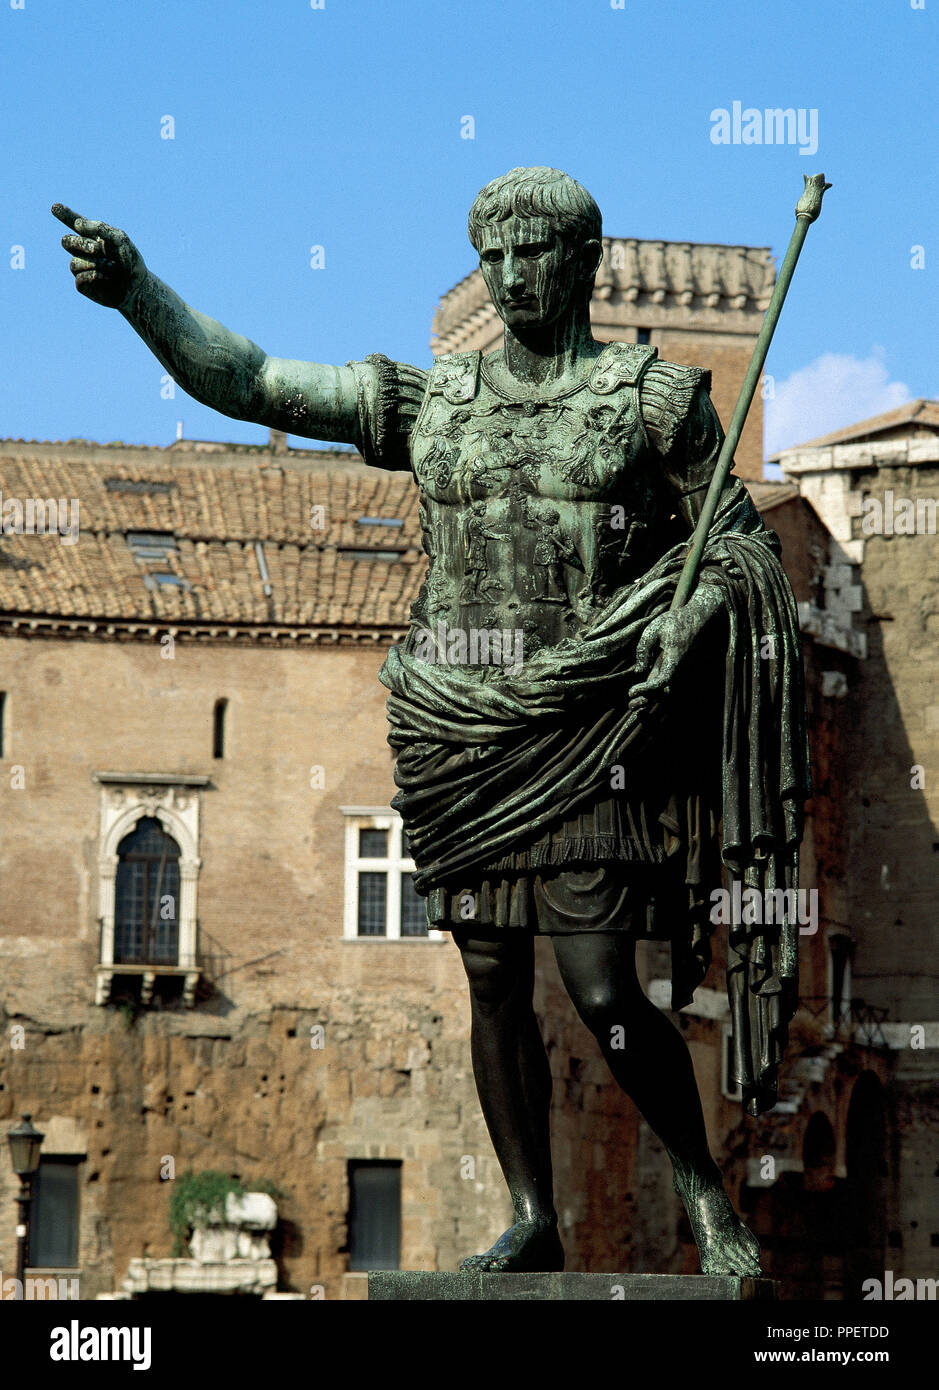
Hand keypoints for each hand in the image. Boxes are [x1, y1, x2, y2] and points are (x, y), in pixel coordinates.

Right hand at [52, 203, 146, 309]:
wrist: (137, 287)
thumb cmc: (130, 261)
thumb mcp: (119, 239)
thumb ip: (100, 228)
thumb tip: (78, 225)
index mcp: (92, 237)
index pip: (74, 224)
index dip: (65, 215)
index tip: (55, 207)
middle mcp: (83, 251)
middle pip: (66, 241)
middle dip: (81, 244)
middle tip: (97, 249)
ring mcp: (82, 268)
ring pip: (74, 263)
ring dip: (95, 263)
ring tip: (112, 267)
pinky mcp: (83, 284)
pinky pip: (79, 278)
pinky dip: (93, 275)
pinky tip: (106, 277)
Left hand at [628, 585, 722, 708]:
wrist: (698, 618)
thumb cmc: (675, 621)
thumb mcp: (654, 629)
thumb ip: (643, 649)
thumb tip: (639, 671)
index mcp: (675, 659)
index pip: (661, 681)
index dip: (646, 689)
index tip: (630, 691)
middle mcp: (680, 668)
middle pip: (664, 693)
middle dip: (646, 701)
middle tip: (630, 706)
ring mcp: (680, 670)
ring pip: (666, 691)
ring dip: (650, 698)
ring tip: (633, 704)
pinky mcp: (678, 668)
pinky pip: (667, 685)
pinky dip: (655, 692)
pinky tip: (642, 694)